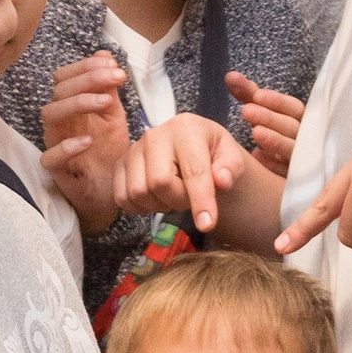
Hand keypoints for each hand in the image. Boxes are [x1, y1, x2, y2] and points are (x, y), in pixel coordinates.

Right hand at [41, 54, 129, 230]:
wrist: (111, 188)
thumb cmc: (108, 149)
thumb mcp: (113, 114)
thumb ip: (108, 87)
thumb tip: (104, 53)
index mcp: (69, 104)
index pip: (66, 76)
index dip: (87, 67)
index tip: (114, 65)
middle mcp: (59, 121)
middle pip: (59, 91)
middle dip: (88, 79)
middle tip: (117, 77)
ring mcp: (54, 143)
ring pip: (50, 116)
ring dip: (78, 103)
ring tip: (106, 102)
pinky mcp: (56, 169)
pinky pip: (50, 157)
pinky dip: (67, 146)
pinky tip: (88, 141)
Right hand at [117, 114, 253, 236]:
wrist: (191, 148)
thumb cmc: (212, 152)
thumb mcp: (231, 156)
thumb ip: (231, 168)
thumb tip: (221, 180)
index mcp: (186, 127)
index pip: (193, 170)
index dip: (201, 200)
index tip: (207, 224)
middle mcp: (155, 134)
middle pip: (159, 183)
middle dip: (178, 200)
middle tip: (189, 197)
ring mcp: (134, 149)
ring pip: (138, 193)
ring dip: (160, 204)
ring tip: (173, 194)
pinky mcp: (120, 165)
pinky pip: (122, 198)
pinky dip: (140, 207)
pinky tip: (156, 198)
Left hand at [227, 74, 305, 179]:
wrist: (283, 169)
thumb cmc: (274, 132)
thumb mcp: (263, 111)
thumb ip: (249, 94)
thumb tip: (230, 76)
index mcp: (301, 120)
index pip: (293, 107)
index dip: (277, 101)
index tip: (257, 95)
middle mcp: (306, 138)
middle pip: (293, 126)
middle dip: (271, 118)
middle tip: (246, 111)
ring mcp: (304, 159)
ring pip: (293, 149)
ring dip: (275, 140)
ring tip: (255, 132)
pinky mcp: (298, 178)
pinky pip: (289, 172)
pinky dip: (275, 164)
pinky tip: (259, 158)